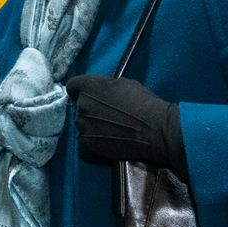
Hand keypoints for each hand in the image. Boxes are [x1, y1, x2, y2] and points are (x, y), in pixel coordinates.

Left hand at [63, 74, 186, 181]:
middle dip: (90, 108)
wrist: (154, 129)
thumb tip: (99, 90)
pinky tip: (108, 139)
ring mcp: (82, 125)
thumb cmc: (143, 103)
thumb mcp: (124, 83)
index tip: (91, 96)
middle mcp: (82, 105)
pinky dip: (93, 139)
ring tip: (111, 128)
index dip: (81, 91)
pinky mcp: (87, 143)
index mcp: (88, 86)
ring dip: (92, 124)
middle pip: (79, 106)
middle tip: (107, 114)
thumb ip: (105, 85)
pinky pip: (84, 139)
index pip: (73, 86)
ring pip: (82, 123)